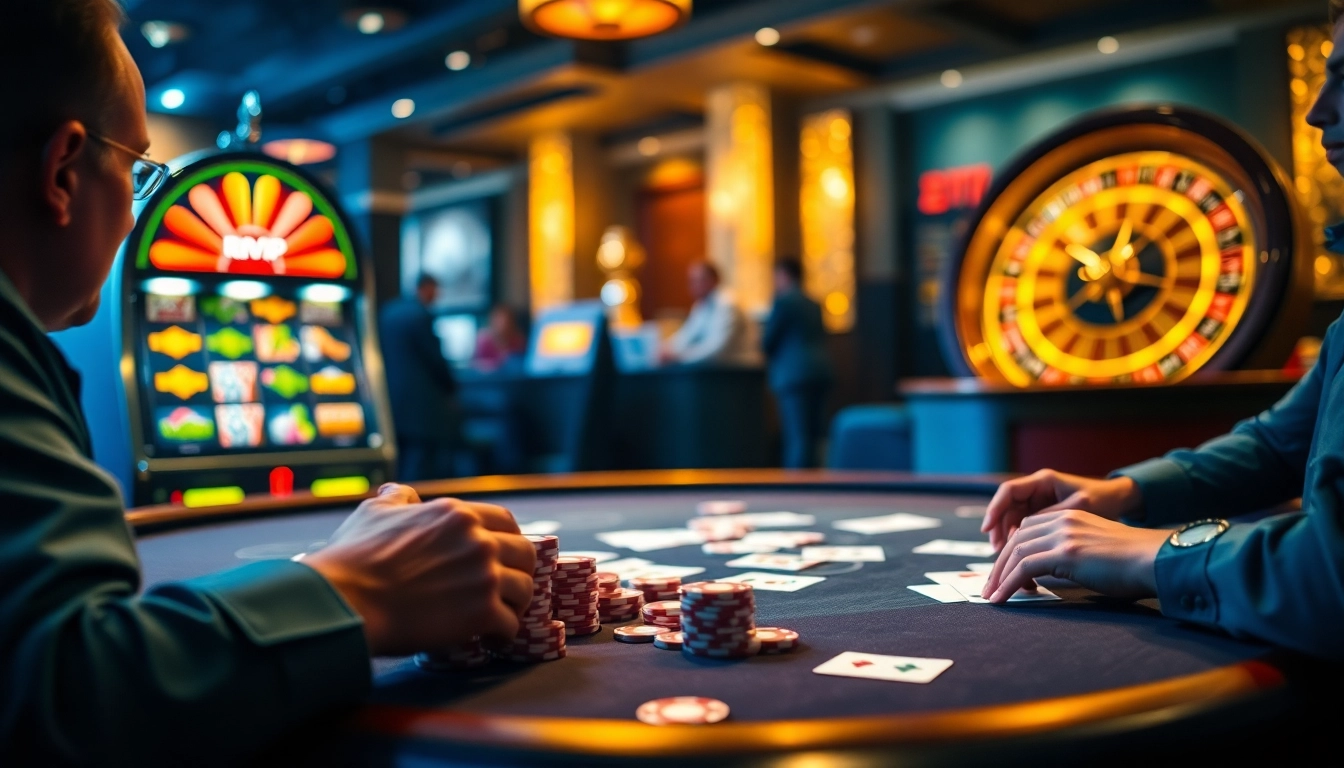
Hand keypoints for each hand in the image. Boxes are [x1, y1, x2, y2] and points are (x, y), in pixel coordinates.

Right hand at [305, 484, 535, 655]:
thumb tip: (400, 492)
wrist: (346, 600)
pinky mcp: (482, 612)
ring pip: (524, 590)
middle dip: (519, 571)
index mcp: (457, 515)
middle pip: (525, 554)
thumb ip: (397, 500)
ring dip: (514, 604)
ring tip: (500, 615)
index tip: (504, 555)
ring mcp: (484, 576)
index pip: (505, 521)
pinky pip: (511, 624)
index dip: (509, 538)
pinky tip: (490, 638)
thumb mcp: (374, 513)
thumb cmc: (353, 557)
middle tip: (506, 587)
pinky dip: (504, 633)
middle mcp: (478, 541)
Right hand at [981, 469, 1141, 551]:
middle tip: (996, 554)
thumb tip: (1022, 535)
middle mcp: (1037, 491)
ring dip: (1008, 544)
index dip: (994, 509)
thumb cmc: (1104, 500)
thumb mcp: (1078, 508)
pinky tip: (1022, 563)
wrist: (1122, 502)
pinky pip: (1026, 532)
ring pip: (1014, 524)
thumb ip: (1051, 518)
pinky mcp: (1046, 519)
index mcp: (1043, 481)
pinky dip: (1021, 547)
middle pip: (1007, 511)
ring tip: (1008, 564)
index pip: (1008, 492)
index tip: (987, 529)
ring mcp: (1040, 505)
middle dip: (999, 534)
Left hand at [981, 510, 1169, 602]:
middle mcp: (1063, 521)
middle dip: (999, 564)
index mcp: (1070, 517)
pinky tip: (1001, 599)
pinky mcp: (1066, 553)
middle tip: (990, 586)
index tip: (1003, 572)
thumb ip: (1070, 556)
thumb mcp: (1095, 552)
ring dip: (999, 576)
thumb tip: (1048, 574)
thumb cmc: (1134, 563)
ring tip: (991, 596)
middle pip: (1017, 539)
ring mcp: (1064, 535)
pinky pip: (1024, 568)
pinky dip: (1008, 584)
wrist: (1157, 559)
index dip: (1012, 550)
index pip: (1028, 529)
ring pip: (1016, 552)